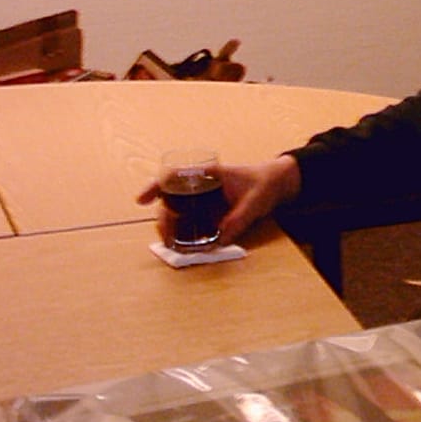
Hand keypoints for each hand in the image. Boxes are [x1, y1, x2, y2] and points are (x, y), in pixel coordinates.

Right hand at [136, 152, 302, 245]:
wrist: (279, 183)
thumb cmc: (265, 183)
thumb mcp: (255, 200)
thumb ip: (239, 218)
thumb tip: (221, 239)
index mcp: (207, 174)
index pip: (173, 176)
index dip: (154, 186)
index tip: (141, 200)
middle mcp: (200, 187)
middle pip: (171, 201)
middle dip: (163, 220)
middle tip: (165, 238)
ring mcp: (204, 201)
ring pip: (179, 215)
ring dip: (173, 230)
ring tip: (173, 246)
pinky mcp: (211, 213)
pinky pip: (193, 224)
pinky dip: (187, 235)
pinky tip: (187, 247)